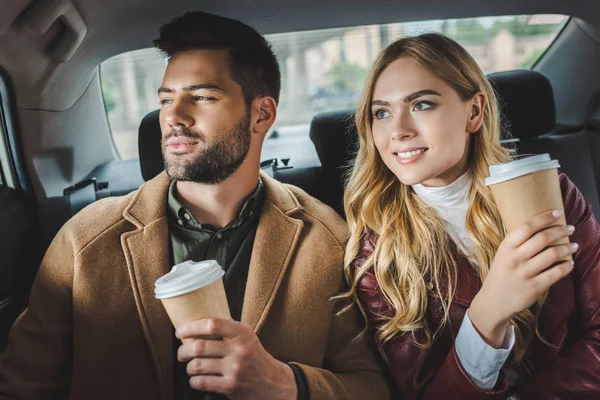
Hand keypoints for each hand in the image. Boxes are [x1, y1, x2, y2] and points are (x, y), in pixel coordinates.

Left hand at [176, 318, 297, 398]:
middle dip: (183, 350)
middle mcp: (239, 349)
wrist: (273, 382)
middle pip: (199, 346)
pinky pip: (201, 382)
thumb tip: (194, 327)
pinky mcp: (231, 386)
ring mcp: (235, 369)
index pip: (212, 325)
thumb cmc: (254, 357)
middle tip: (181, 353)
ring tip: (191, 367)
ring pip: (197, 365)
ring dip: (188, 367)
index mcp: (242, 333)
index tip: (180, 331)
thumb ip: (226, 331)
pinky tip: (197, 379)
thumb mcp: (246, 338)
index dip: (191, 327)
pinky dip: (193, 381)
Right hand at [470, 209, 576, 347]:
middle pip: (543, 238)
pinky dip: (567, 266)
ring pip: (553, 255)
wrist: (493, 302)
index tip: (557, 213)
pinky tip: (570, 263)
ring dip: (568, 248)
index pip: (527, 227)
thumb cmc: (500, 275)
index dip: (544, 218)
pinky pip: (556, 273)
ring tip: (574, 245)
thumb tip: (540, 228)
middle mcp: (515, 258)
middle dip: (561, 230)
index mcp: (506, 247)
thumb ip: (517, 243)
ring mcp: (525, 273)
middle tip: (570, 228)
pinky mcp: (534, 287)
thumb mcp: (502, 255)